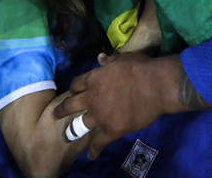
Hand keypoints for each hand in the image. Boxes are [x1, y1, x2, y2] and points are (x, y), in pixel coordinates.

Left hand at [53, 52, 168, 158]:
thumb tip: (100, 58)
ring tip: (69, 136)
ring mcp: (100, 116)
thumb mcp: (122, 59)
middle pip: (70, 105)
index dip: (74, 88)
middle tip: (56, 114)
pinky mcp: (111, 130)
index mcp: (93, 79)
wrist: (154, 86)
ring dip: (74, 130)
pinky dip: (94, 149)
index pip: (76, 84)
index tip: (73, 91)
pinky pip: (98, 142)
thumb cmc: (139, 68)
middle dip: (62, 110)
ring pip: (80, 125)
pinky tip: (91, 155)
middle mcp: (91, 98)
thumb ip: (109, 61)